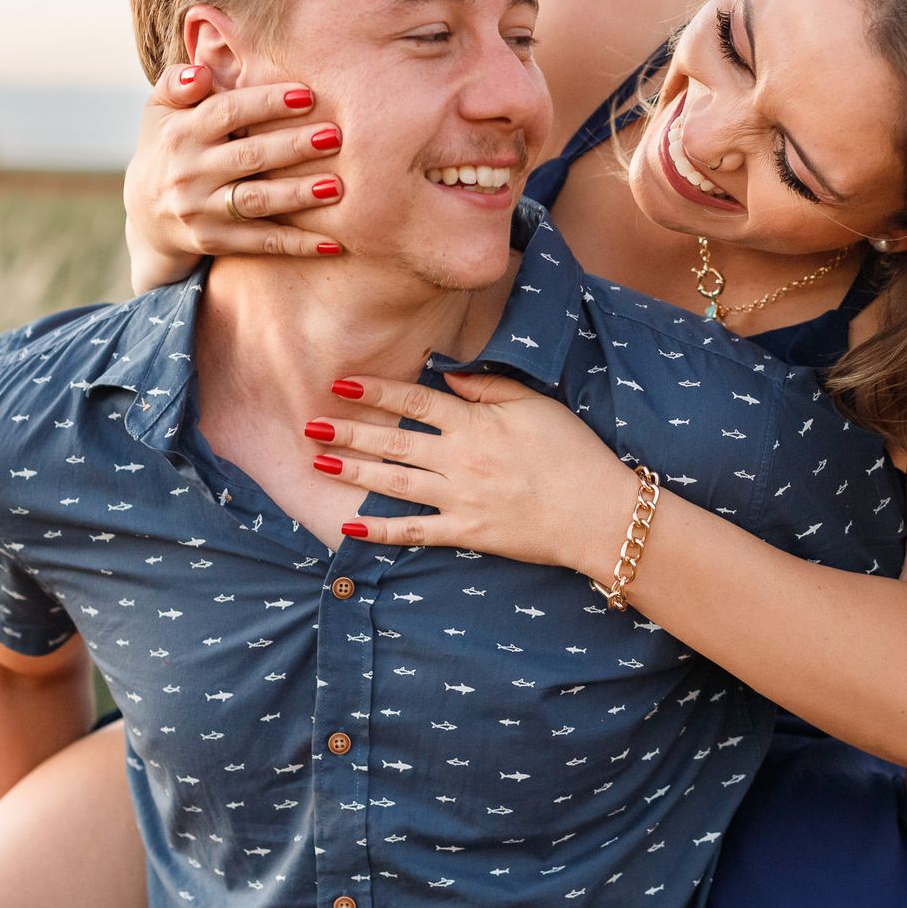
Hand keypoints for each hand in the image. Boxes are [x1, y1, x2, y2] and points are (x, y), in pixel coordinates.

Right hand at [122, 62, 348, 294]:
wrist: (145, 213)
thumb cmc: (169, 147)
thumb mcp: (160, 110)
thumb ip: (177, 83)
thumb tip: (202, 71)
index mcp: (180, 133)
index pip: (227, 112)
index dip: (267, 103)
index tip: (308, 95)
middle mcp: (188, 172)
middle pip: (249, 156)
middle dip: (294, 146)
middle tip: (335, 136)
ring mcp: (200, 210)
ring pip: (257, 201)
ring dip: (299, 194)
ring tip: (338, 186)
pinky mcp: (214, 242)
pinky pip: (262, 243)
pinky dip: (298, 244)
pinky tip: (334, 243)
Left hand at [308, 371, 643, 581]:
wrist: (597, 513)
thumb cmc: (573, 453)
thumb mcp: (536, 405)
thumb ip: (489, 388)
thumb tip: (449, 375)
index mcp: (476, 424)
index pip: (415, 402)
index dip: (376, 391)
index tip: (342, 383)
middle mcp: (460, 459)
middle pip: (393, 440)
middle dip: (349, 430)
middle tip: (310, 423)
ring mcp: (460, 498)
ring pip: (394, 481)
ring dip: (354, 471)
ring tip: (318, 461)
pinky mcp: (466, 532)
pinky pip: (414, 531)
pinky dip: (380, 529)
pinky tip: (349, 523)